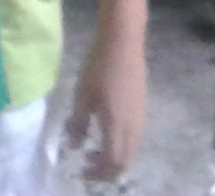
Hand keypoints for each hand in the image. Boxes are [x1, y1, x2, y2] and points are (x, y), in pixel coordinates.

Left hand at [63, 16, 146, 181]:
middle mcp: (132, 126)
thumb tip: (73, 146)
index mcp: (116, 124)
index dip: (98, 173)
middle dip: (107, 171)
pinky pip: (135, 139)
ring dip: (115, 159)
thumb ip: (77, 123)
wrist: (123, 41)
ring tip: (95, 151)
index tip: (82, 170)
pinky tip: (108, 135)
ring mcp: (140, 117)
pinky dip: (122, 147)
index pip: (112, 162)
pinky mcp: (142, 108)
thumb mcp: (82, 94)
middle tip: (88, 165)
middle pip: (125, 161)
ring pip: (132, 151)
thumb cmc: (99, 66)